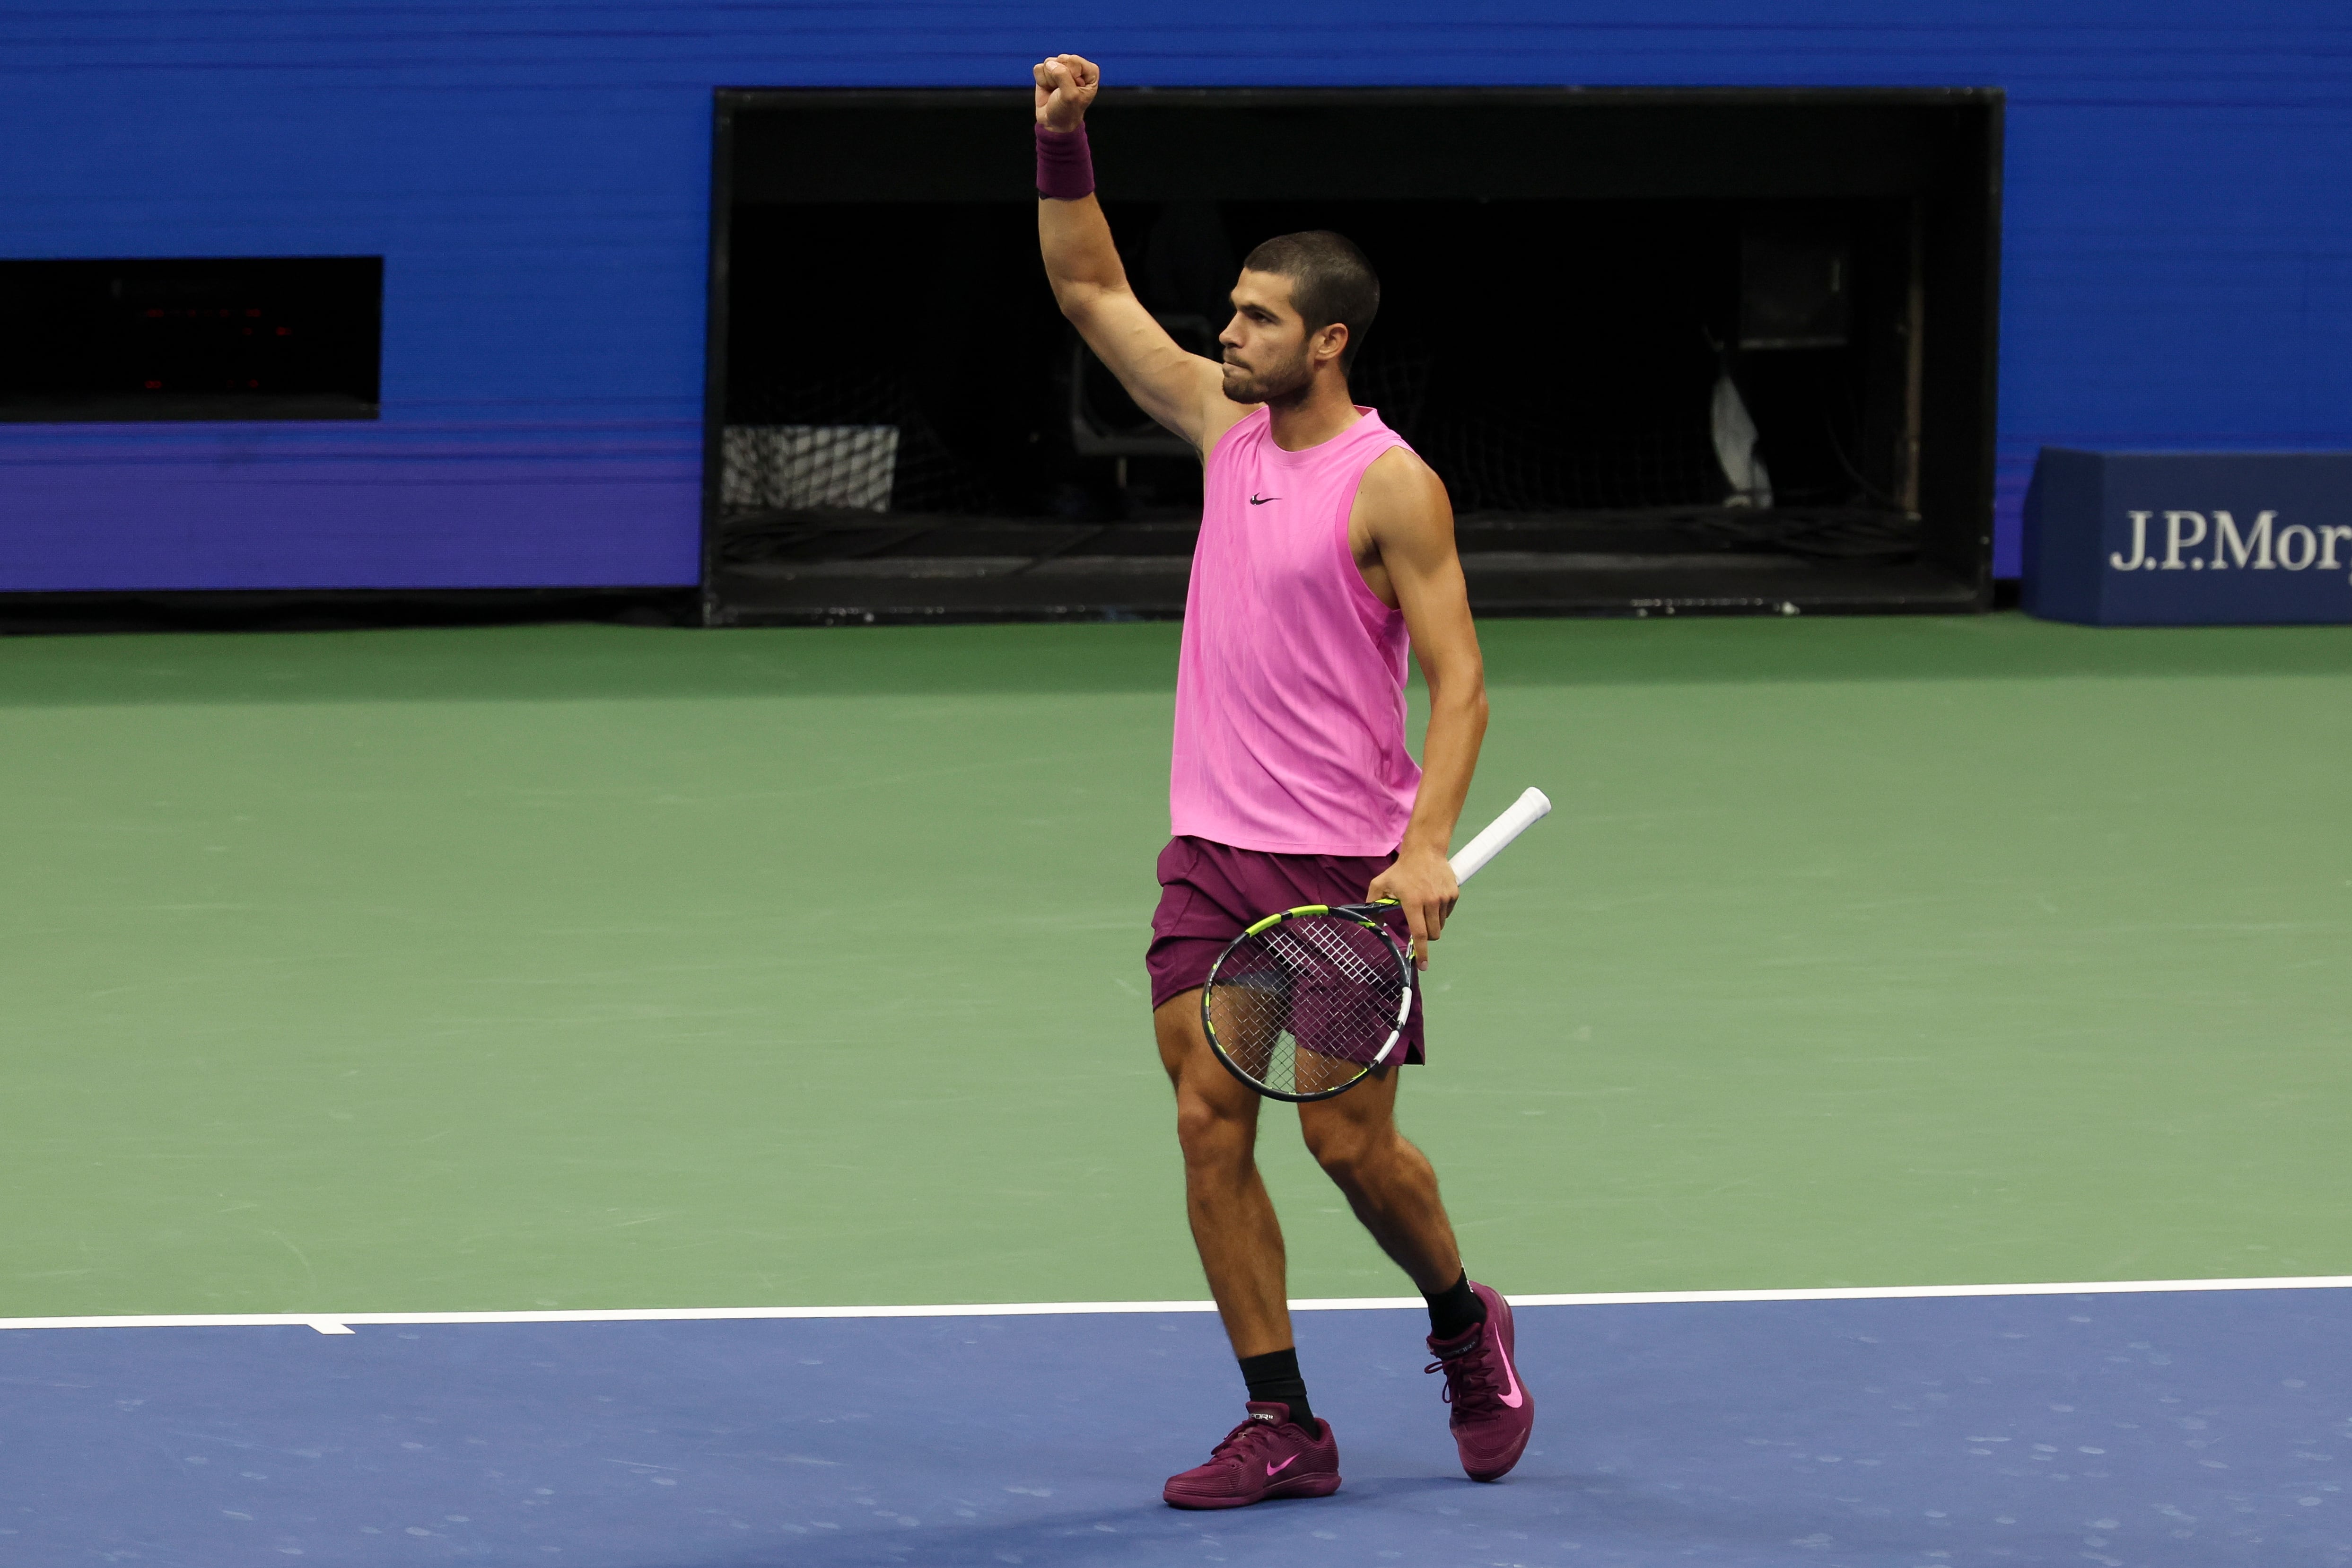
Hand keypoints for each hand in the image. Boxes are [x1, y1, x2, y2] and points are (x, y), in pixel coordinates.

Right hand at [1033, 53, 1099, 130]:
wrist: (1053, 122)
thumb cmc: (1067, 111)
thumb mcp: (1070, 96)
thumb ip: (1062, 75)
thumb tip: (1049, 63)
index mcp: (1089, 71)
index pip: (1075, 61)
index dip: (1070, 76)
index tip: (1072, 90)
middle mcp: (1076, 67)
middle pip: (1061, 60)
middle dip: (1059, 77)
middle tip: (1062, 91)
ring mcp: (1060, 68)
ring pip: (1049, 63)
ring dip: (1049, 80)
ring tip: (1055, 91)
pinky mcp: (1047, 71)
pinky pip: (1039, 69)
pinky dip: (1041, 81)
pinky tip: (1048, 89)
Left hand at [1366, 845, 1458, 970]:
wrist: (1425, 850)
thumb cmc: (1400, 870)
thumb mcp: (1380, 884)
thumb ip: (1372, 905)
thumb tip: (1372, 925)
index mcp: (1413, 902)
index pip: (1419, 933)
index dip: (1421, 952)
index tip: (1423, 966)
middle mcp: (1431, 901)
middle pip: (1433, 933)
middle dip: (1426, 937)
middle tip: (1418, 927)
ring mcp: (1444, 898)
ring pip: (1440, 924)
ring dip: (1432, 923)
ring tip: (1423, 907)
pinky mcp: (1453, 894)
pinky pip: (1447, 913)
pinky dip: (1440, 913)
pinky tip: (1432, 899)